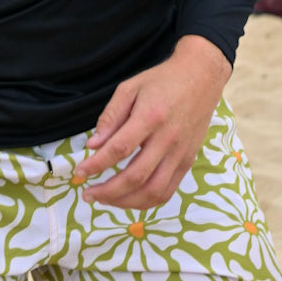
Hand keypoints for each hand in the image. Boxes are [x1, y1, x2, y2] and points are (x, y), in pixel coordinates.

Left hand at [77, 34, 228, 208]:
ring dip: (126, 202)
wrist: (201, 77)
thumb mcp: (131, 88)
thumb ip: (111, 116)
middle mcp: (167, 139)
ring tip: (106, 200)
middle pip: (136, 177)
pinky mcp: (188, 162)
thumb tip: (93, 145)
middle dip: (107, 191)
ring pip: (153, 192)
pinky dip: (147, 202)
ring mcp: (180, 154)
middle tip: (88, 193)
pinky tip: (130, 199)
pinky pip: (168, 192)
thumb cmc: (162, 81)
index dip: (97, 164)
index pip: (119, 148)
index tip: (80, 172)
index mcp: (150, 117)